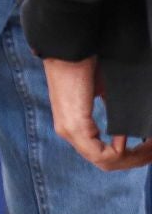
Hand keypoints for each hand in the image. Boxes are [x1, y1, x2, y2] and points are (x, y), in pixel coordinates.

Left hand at [43, 56, 151, 170]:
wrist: (70, 49)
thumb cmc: (87, 65)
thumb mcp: (106, 93)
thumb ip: (118, 113)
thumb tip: (137, 129)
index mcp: (76, 126)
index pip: (103, 155)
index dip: (129, 156)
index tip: (149, 146)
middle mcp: (70, 132)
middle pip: (106, 163)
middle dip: (136, 160)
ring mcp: (70, 131)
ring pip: (105, 162)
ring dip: (133, 157)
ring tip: (150, 146)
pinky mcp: (74, 127)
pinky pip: (101, 154)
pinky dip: (120, 150)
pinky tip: (128, 137)